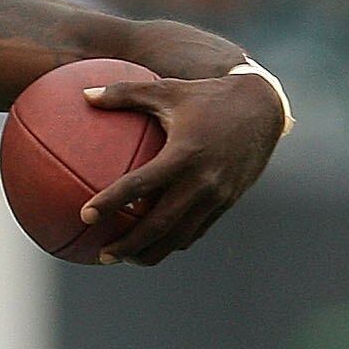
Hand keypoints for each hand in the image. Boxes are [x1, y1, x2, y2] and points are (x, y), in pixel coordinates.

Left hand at [77, 68, 287, 264]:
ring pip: (179, 237)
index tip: (86, 216)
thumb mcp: (167, 90)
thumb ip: (124, 94)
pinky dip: (172, 242)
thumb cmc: (207, 97)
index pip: (140, 185)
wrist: (263, 109)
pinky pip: (196, 231)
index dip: (111, 202)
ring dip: (150, 253)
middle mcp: (202, 180)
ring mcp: (217, 196)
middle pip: (159, 225)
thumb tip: (85, 95)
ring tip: (125, 258)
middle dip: (129, 246)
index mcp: (184, 153)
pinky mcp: (226, 204)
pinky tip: (153, 244)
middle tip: (102, 254)